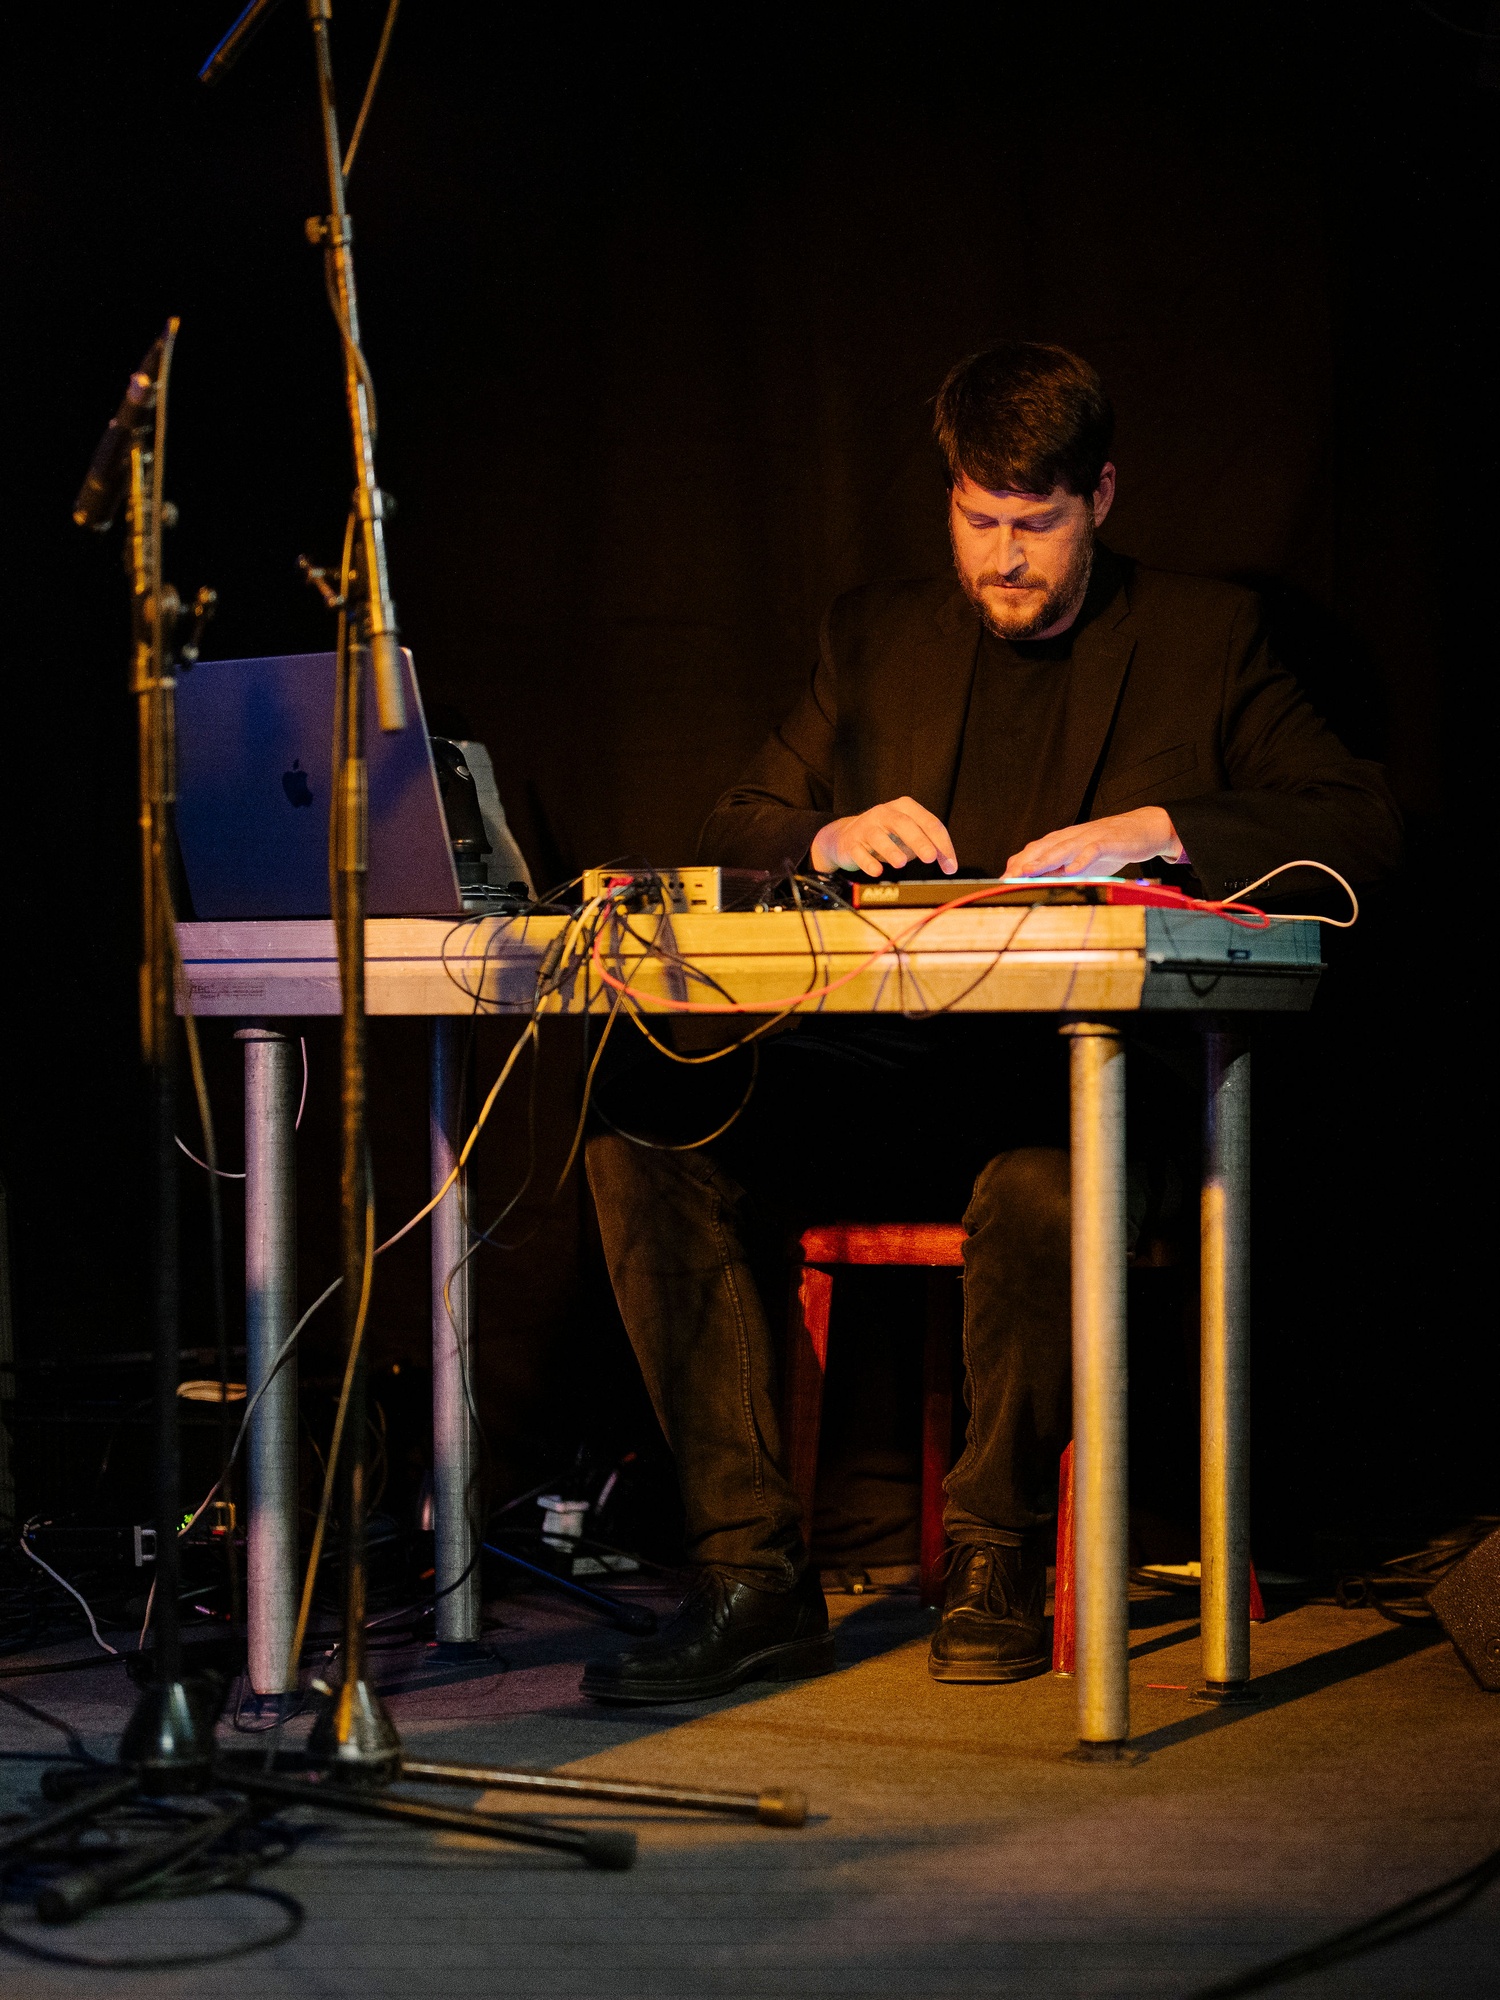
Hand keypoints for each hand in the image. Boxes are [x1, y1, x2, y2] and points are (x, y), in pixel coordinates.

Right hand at [811, 796, 957, 876]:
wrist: (846, 837)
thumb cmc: (887, 836)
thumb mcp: (910, 837)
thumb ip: (930, 846)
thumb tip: (949, 864)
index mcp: (905, 808)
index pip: (928, 822)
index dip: (942, 844)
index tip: (950, 867)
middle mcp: (884, 813)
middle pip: (903, 823)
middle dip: (918, 840)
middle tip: (930, 857)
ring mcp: (866, 827)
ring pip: (878, 836)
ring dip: (890, 849)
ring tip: (901, 864)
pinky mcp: (851, 843)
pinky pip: (859, 852)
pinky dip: (868, 862)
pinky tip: (877, 872)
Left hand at [1007, 807, 1183, 878]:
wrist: (1146, 829)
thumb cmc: (1112, 846)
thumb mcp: (1083, 862)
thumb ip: (1062, 870)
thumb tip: (1039, 884)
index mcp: (1064, 840)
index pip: (1034, 850)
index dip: (1017, 864)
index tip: (1000, 880)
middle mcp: (1072, 836)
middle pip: (1043, 848)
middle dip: (1023, 863)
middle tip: (1006, 878)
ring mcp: (1090, 837)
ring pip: (1063, 847)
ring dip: (1044, 860)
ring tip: (1028, 872)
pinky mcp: (1109, 841)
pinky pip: (1093, 850)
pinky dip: (1081, 860)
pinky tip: (1071, 871)